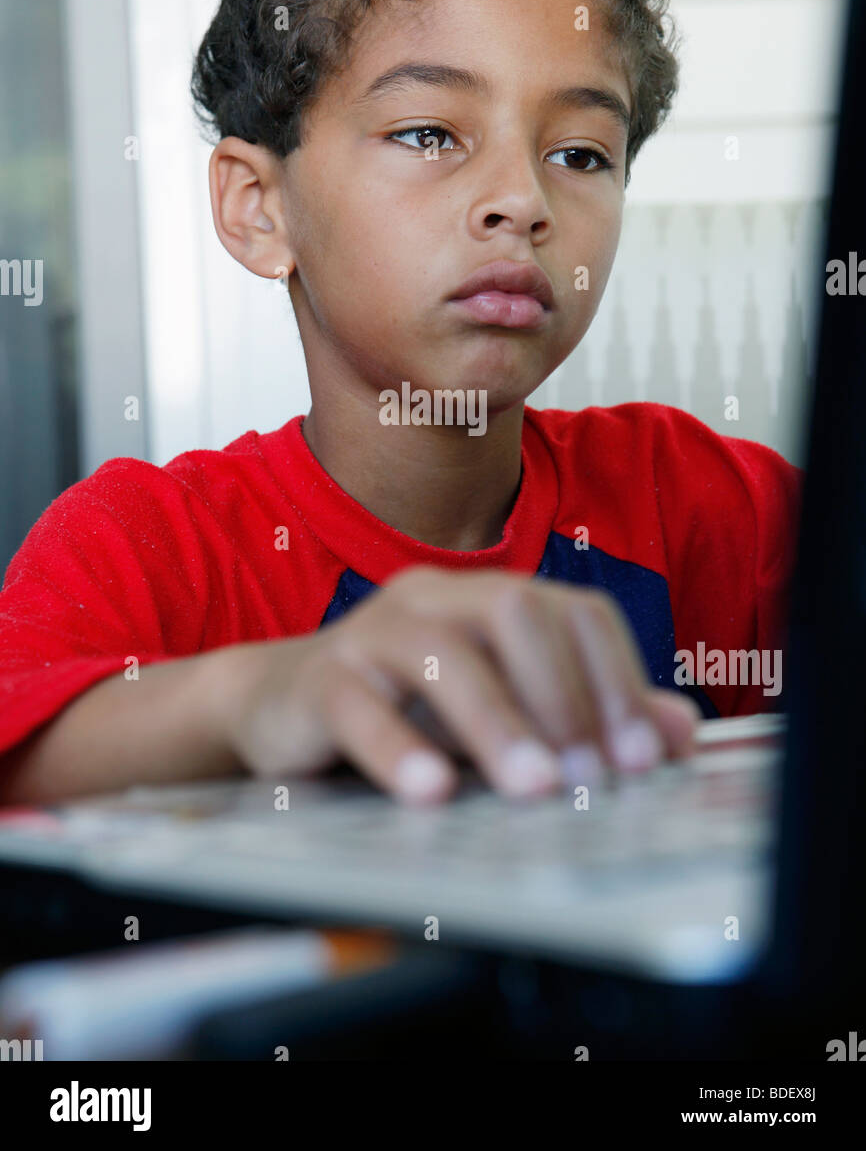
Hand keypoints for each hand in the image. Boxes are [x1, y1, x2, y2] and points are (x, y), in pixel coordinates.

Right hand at [224, 566, 699, 802]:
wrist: (280, 703)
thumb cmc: (404, 706)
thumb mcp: (503, 709)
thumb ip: (584, 714)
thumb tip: (677, 731)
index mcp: (489, 598)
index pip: (574, 611)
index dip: (618, 678)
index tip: (644, 758)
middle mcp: (436, 599)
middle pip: (515, 612)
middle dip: (566, 695)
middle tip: (591, 776)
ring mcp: (373, 631)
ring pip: (442, 654)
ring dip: (496, 722)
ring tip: (533, 788)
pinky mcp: (319, 679)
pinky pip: (358, 706)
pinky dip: (398, 749)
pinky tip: (431, 792)